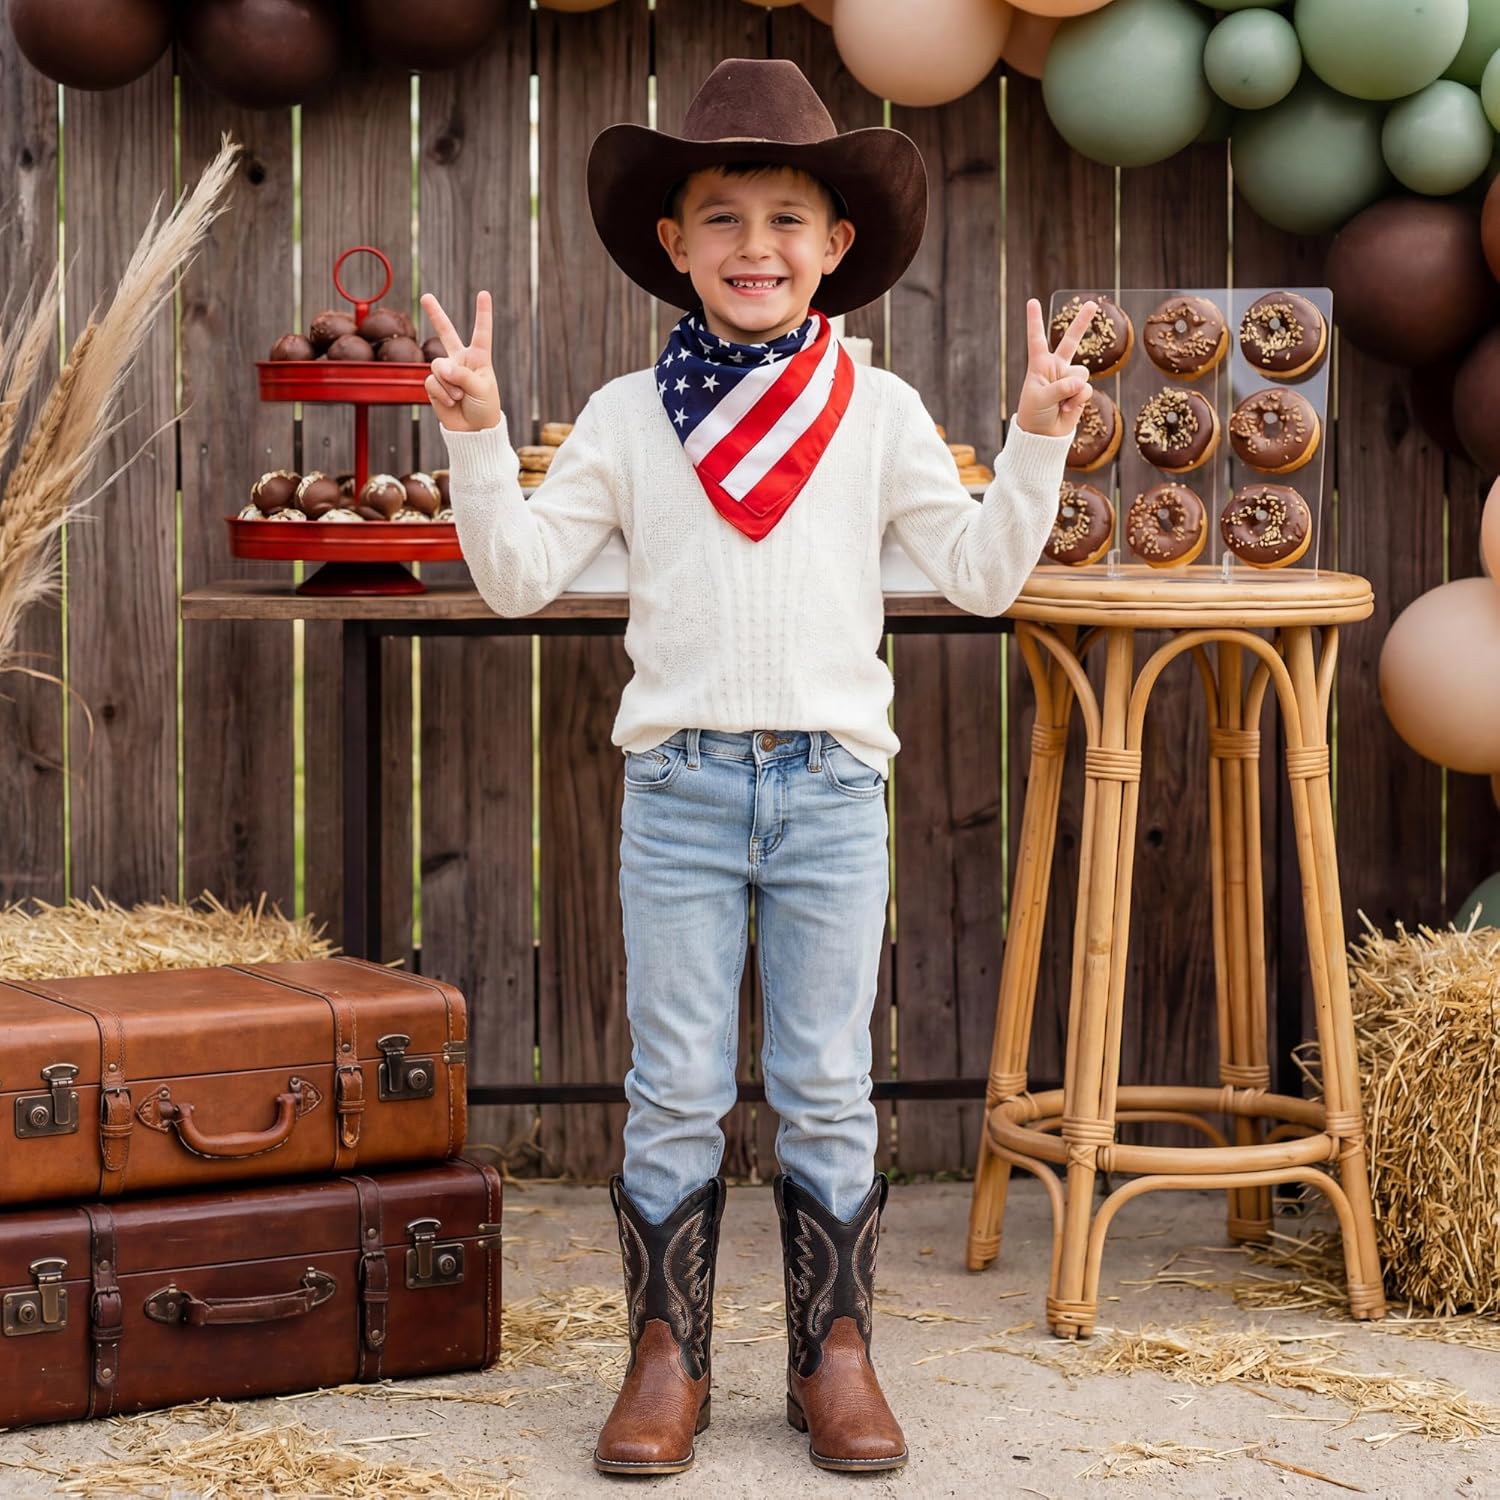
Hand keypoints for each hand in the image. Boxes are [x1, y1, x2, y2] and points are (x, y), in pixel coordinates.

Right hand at [420, 289, 501, 431]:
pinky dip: (442, 394)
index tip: (483, 294)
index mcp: (479, 359)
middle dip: (435, 314)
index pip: (481, 333)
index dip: (482, 314)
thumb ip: (462, 375)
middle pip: (445, 333)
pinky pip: (431, 382)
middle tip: (425, 296)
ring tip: (460, 398)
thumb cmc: (484, 409)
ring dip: (449, 385)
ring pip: (437, 367)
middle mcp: (460, 361)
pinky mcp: (434, 385)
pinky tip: (451, 403)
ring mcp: (446, 372)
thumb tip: (441, 368)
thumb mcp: (481, 389)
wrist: (473, 431)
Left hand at [1014, 296, 1094, 437]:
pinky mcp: (1080, 392)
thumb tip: (1081, 383)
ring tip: (1060, 403)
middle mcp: (1056, 368)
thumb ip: (1061, 388)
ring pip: (1081, 373)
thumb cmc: (1034, 415)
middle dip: (1082, 322)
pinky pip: (1086, 389)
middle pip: (1071, 341)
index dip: (1035, 321)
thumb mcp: (1041, 399)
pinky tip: (1067, 409)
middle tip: (1093, 303)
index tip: (1032, 302)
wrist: (1043, 436)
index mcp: (1039, 365)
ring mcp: (1069, 379)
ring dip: (1072, 390)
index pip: (1037, 339)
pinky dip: (1078, 400)